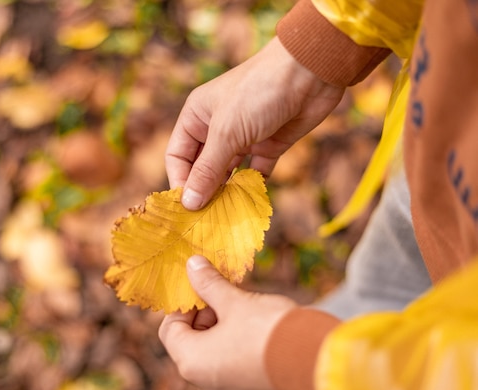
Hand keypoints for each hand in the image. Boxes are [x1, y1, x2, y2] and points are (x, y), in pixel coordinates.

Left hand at [158, 255, 296, 389]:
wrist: (315, 363)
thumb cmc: (268, 331)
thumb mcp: (234, 301)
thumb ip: (209, 284)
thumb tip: (192, 265)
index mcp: (190, 362)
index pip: (169, 329)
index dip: (184, 304)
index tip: (203, 288)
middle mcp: (203, 381)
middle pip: (190, 340)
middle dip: (205, 313)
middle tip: (226, 294)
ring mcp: (226, 389)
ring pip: (211, 351)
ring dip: (222, 325)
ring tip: (244, 307)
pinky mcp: (248, 389)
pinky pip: (230, 362)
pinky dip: (236, 342)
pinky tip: (256, 325)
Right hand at [166, 37, 344, 209]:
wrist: (310, 71)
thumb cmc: (258, 92)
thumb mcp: (226, 133)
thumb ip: (208, 170)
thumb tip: (188, 204)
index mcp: (197, 117)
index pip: (178, 156)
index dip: (180, 181)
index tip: (187, 207)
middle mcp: (216, 128)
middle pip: (202, 167)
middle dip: (203, 191)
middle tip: (205, 219)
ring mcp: (243, 137)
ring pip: (228, 173)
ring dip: (226, 193)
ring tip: (225, 217)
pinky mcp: (269, 145)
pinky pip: (256, 172)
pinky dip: (252, 187)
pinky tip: (250, 203)